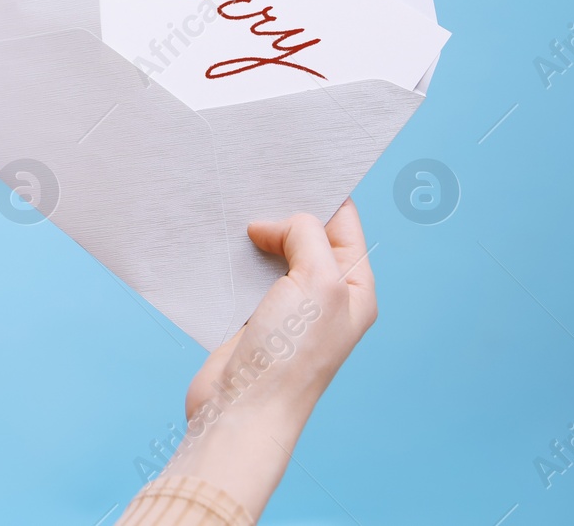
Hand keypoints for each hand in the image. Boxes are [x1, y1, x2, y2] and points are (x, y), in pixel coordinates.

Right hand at [161, 199, 376, 518]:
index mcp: (354, 289)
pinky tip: (220, 240)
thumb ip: (305, 238)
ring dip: (255, 232)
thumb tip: (270, 225)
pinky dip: (233, 254)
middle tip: (258, 180)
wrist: (241, 408)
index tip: (295, 165)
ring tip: (235, 206)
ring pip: (273, 252)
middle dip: (285, 210)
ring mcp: (287, 307)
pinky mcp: (250, 315)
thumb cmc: (290, 356)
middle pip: (306, 236)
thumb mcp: (318, 283)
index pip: (344, 226)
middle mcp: (324, 296)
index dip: (323, 195)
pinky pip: (245, 271)